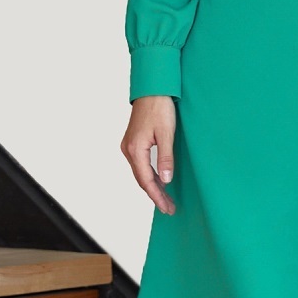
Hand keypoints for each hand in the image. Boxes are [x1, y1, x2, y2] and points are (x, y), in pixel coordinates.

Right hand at [122, 95, 177, 213]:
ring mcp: (129, 146)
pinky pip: (141, 165)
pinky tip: (160, 181)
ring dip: (153, 186)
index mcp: (135, 149)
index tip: (167, 208)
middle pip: (142, 180)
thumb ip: (166, 157)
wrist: (152, 89)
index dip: (157, 196)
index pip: (146, 180)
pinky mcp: (133, 142)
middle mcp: (128, 150)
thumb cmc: (159, 107)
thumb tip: (165, 180)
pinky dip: (150, 175)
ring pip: (141, 173)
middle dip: (155, 195)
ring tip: (166, 199)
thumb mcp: (167, 133)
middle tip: (169, 208)